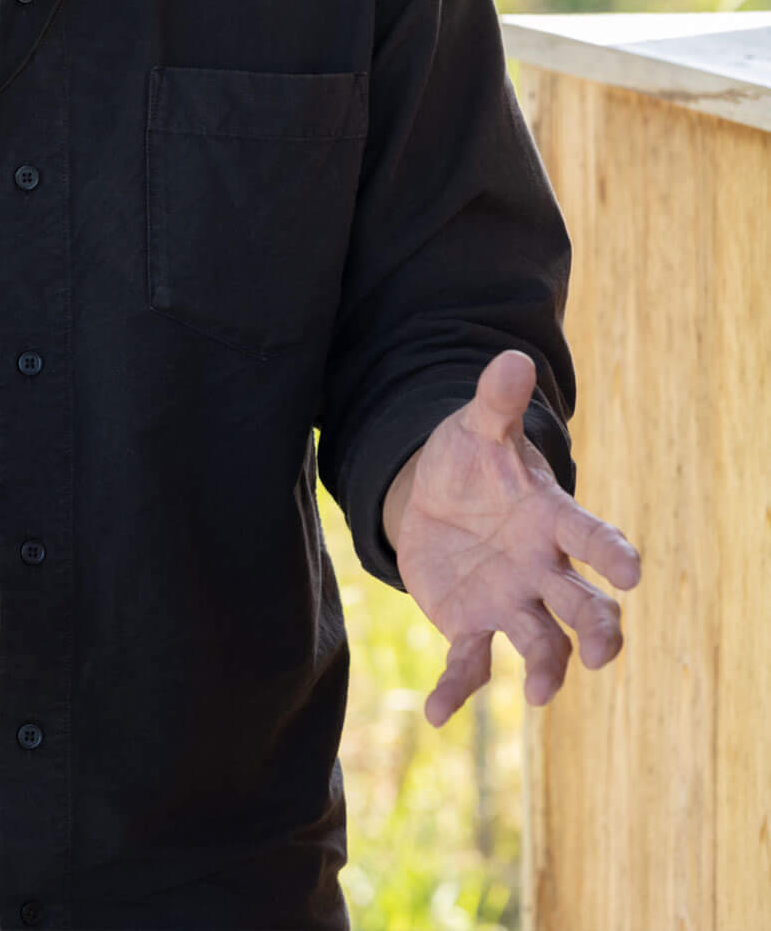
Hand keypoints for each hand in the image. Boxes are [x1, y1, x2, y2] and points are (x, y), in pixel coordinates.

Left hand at [383, 348, 640, 727]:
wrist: (436, 498)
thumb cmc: (470, 462)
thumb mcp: (477, 429)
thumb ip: (496, 402)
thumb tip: (511, 357)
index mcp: (549, 519)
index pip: (591, 536)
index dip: (611, 551)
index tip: (633, 570)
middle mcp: (541, 568)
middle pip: (584, 606)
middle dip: (598, 630)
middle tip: (598, 651)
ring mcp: (510, 601)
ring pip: (542, 643)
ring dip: (546, 668)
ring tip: (541, 695)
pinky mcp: (472, 626)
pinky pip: (471, 665)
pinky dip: (457, 691)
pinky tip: (436, 713)